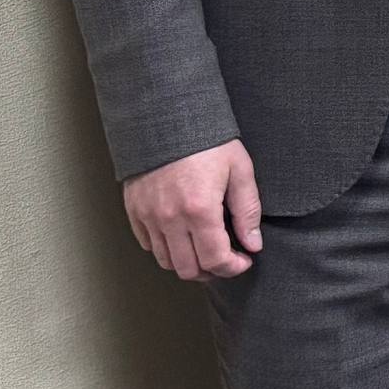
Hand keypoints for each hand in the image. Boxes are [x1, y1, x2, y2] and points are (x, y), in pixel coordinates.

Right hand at [122, 137, 261, 282]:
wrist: (167, 117)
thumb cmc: (208, 141)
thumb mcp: (239, 170)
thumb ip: (247, 211)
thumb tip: (253, 244)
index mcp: (200, 210)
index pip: (215, 259)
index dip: (233, 267)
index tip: (244, 261)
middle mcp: (170, 219)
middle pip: (188, 268)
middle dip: (212, 271)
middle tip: (227, 260)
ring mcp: (148, 216)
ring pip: (166, 261)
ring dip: (188, 263)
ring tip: (206, 251)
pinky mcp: (134, 211)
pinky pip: (148, 244)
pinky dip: (167, 249)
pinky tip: (183, 237)